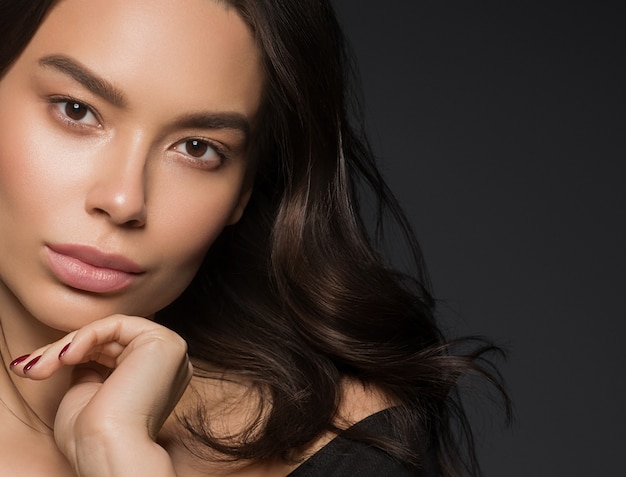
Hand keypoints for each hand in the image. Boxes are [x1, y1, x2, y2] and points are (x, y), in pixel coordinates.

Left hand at [11, 315, 192, 476]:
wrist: (108, 449)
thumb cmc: (94, 435)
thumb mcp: (87, 392)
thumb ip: (90, 367)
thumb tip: (79, 351)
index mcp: (155, 377)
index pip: (110, 351)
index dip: (72, 354)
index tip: (34, 369)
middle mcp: (167, 363)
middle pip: (108, 340)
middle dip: (64, 350)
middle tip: (32, 368)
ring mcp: (169, 350)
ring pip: (109, 331)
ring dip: (69, 346)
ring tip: (42, 366)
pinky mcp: (163, 341)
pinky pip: (117, 324)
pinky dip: (85, 337)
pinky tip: (66, 357)